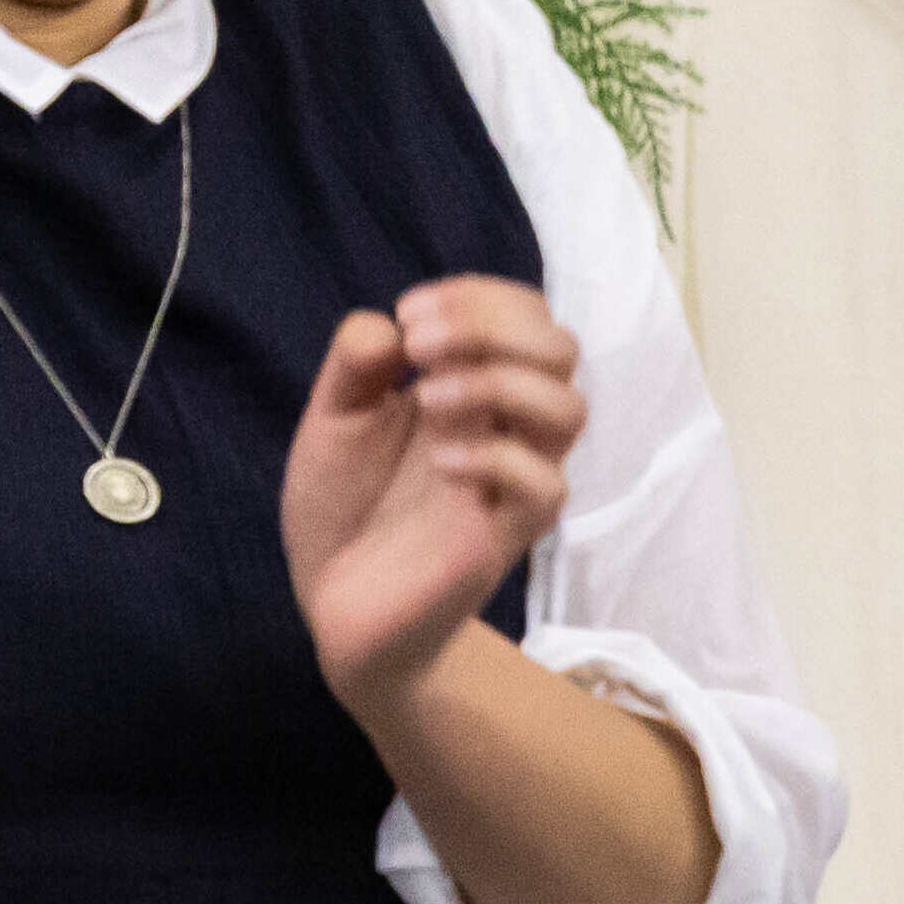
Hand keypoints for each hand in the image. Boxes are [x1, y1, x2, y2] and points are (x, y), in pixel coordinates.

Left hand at [283, 275, 584, 709]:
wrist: (338, 606)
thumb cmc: (345, 508)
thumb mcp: (333, 422)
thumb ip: (354, 368)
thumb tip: (386, 324)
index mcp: (477, 387)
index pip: (526, 316)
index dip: (480, 297)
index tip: (409, 315)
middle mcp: (508, 427)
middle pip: (561, 348)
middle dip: (492, 327)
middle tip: (420, 347)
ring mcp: (513, 482)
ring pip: (570, 411)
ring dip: (500, 383)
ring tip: (427, 399)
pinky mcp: (507, 537)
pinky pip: (545, 487)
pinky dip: (494, 458)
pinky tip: (440, 463)